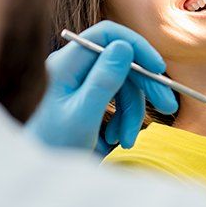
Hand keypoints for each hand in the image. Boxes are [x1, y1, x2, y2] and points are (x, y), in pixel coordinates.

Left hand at [25, 21, 177, 154]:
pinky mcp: (87, 97)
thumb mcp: (83, 116)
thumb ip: (103, 80)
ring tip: (125, 141)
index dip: (136, 46)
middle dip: (144, 86)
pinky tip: (114, 140)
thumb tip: (124, 46)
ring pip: (123, 84)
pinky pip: (116, 99)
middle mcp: (73, 66)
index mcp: (66, 63)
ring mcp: (80, 81)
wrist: (38, 171)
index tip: (158, 68)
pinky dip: (123, 119)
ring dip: (132, 113)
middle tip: (168, 106)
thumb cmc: (53, 146)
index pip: (107, 35)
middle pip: (121, 61)